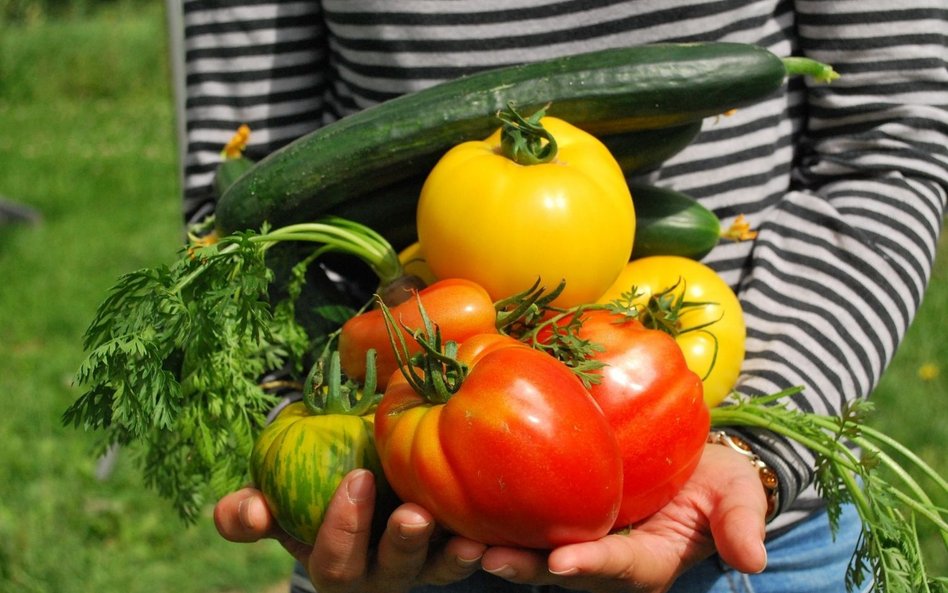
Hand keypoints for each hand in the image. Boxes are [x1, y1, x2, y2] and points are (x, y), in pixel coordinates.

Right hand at [214, 469, 486, 592]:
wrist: (359, 486)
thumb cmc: (310, 496)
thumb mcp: (276, 505)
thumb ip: (249, 513)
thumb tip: (249, 511)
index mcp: (337, 564)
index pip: (335, 559)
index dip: (343, 527)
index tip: (356, 478)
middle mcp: (381, 575)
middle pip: (393, 572)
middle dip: (402, 545)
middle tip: (413, 515)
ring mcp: (421, 567)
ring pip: (437, 570)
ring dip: (452, 556)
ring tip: (468, 539)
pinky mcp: (455, 551)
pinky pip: (472, 555)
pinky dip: (485, 545)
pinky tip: (496, 529)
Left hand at [476, 443, 768, 592]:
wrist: (693, 462)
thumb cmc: (717, 479)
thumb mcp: (737, 495)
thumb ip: (740, 524)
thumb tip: (754, 559)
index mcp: (649, 560)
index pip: (619, 567)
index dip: (592, 566)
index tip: (563, 562)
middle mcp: (607, 559)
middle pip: (563, 570)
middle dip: (527, 568)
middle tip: (489, 558)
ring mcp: (581, 539)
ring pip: (535, 551)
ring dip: (501, 548)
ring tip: (461, 540)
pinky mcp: (561, 515)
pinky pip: (529, 521)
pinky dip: (498, 518)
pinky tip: (462, 504)